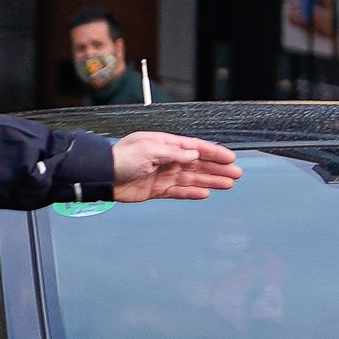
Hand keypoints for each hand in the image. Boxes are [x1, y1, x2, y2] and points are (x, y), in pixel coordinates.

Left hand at [108, 130, 241, 201]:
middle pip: (198, 164)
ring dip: (210, 181)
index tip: (230, 158)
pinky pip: (179, 191)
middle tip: (236, 174)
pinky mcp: (156, 189)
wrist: (101, 176)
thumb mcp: (148, 150)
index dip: (214, 153)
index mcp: (165, 144)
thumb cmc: (121, 158)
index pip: (195, 148)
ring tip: (228, 184)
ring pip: (192, 178)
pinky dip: (192, 193)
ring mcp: (163, 174)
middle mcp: (167, 159)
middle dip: (217, 168)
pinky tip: (206, 193)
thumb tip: (193, 154)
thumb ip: (172, 153)